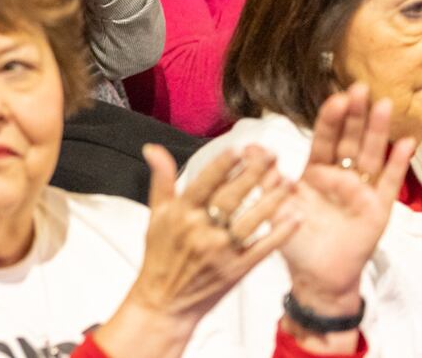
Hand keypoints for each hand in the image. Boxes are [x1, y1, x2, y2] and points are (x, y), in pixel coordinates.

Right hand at [95, 145, 297, 355]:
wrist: (165, 300)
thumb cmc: (160, 254)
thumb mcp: (156, 214)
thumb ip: (161, 180)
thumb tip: (153, 149)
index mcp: (181, 213)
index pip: (205, 182)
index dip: (223, 164)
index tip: (240, 148)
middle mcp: (200, 229)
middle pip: (232, 196)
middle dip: (253, 174)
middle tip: (272, 156)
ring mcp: (221, 250)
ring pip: (251, 219)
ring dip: (272, 199)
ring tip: (288, 181)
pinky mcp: (237, 269)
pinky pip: (263, 247)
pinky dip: (280, 232)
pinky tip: (295, 217)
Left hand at [280, 85, 416, 316]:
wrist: (316, 275)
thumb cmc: (294, 239)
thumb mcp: (275, 207)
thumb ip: (266, 179)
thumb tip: (251, 148)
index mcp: (314, 172)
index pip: (323, 139)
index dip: (329, 119)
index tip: (335, 96)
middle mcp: (340, 177)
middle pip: (350, 140)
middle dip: (355, 115)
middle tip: (360, 87)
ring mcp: (361, 190)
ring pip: (371, 155)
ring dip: (378, 130)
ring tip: (384, 105)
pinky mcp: (378, 208)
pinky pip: (390, 183)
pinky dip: (398, 163)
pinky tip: (406, 142)